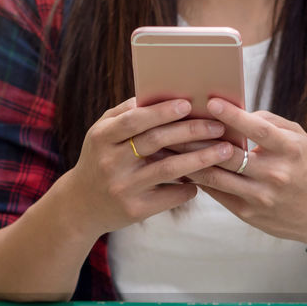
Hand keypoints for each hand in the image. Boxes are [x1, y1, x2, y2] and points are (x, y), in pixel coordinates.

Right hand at [63, 98, 234, 237]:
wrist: (81, 206)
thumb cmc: (99, 161)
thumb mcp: (101, 135)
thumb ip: (125, 114)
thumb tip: (158, 95)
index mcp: (101, 137)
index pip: (135, 120)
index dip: (162, 111)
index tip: (189, 104)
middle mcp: (110, 162)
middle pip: (156, 141)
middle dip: (191, 131)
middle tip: (218, 126)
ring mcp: (122, 188)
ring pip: (169, 169)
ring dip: (201, 158)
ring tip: (225, 151)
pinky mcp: (134, 210)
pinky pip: (170, 196)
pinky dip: (190, 186)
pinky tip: (203, 179)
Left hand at [185, 99, 306, 253]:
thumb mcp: (300, 139)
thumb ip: (269, 123)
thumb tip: (235, 113)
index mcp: (290, 150)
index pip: (258, 130)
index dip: (233, 115)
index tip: (210, 102)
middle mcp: (275, 174)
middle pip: (228, 155)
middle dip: (198, 140)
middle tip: (174, 125)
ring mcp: (260, 197)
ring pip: (216, 177)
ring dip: (190, 161)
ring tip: (169, 147)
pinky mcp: (248, 214)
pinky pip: (216, 193)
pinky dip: (198, 179)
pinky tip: (182, 167)